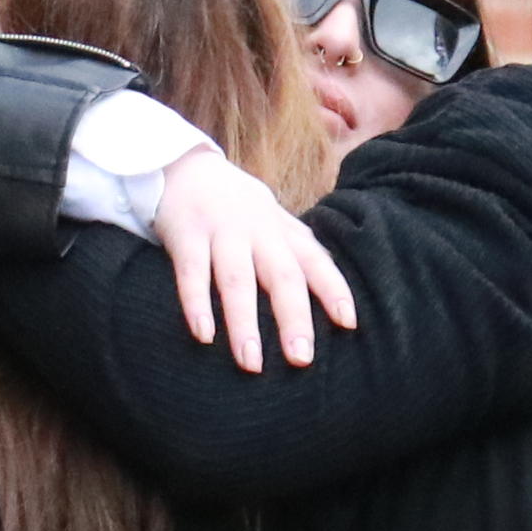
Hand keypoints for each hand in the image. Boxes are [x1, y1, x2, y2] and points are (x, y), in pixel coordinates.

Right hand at [151, 148, 360, 374]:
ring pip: (237, 280)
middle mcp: (257, 231)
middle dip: (293, 318)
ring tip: (251, 364)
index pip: (315, 261)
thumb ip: (301, 250)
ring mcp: (221, 232)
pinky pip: (192, 273)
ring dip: (244, 323)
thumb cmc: (237, 206)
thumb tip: (338, 288)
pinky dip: (196, 304)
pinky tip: (203, 336)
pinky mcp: (185, 234)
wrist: (183, 166)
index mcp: (282, 231)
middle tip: (301, 359)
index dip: (333, 290)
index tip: (348, 324)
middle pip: (281, 276)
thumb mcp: (274, 221)